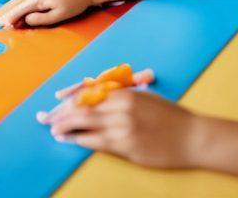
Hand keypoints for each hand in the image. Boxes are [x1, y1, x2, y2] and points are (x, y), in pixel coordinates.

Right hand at [0, 0, 90, 27]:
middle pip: (15, 2)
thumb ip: (41, 19)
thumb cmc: (73, 3)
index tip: (0, 25)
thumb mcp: (59, 15)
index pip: (20, 9)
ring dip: (9, 7)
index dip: (9, 18)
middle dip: (5, 12)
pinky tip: (13, 8)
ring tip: (0, 16)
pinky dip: (16, 3)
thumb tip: (25, 20)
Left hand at [47, 90, 198, 168]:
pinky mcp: (126, 146)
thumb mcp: (143, 96)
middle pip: (81, 106)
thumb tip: (96, 94)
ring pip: (84, 123)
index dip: (69, 95)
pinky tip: (68, 140)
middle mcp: (120, 106)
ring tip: (51, 128)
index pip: (88, 90)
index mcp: (124, 91)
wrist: (193, 137)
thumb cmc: (169, 116)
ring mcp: (122, 127)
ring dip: (64, 126)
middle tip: (44, 117)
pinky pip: (96, 141)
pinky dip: (78, 139)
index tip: (55, 99)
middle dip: (60, 112)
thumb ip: (120, 95)